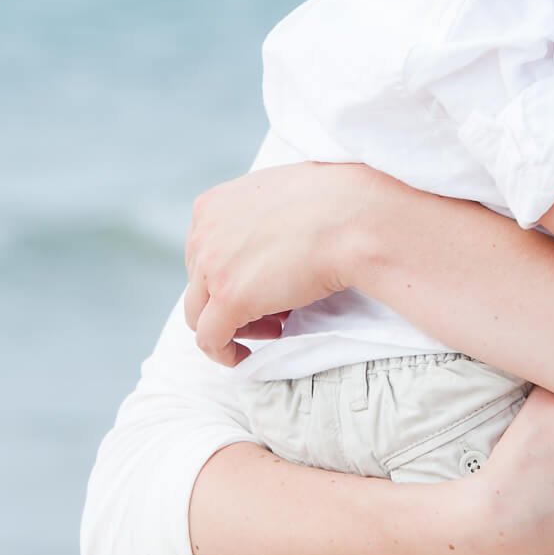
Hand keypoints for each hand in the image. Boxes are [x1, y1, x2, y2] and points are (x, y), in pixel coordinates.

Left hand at [182, 162, 392, 365]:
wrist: (354, 219)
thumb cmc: (333, 205)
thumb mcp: (278, 197)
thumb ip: (256, 220)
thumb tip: (263, 249)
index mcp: (211, 206)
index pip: (204, 253)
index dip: (231, 274)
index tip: (261, 284)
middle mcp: (202, 233)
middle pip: (200, 284)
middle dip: (232, 300)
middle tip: (273, 310)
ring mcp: (212, 267)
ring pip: (199, 314)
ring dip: (232, 325)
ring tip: (272, 327)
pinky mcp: (229, 299)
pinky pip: (209, 339)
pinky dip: (223, 353)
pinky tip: (244, 357)